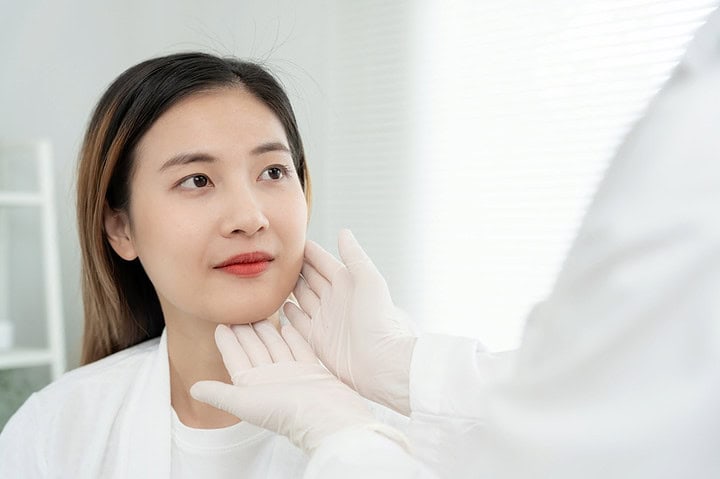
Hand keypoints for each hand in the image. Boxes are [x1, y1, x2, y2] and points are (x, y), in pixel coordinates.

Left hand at [190, 320, 401, 453]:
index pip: (236, 358)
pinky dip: (291, 335)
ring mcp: (292, 374)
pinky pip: (298, 348)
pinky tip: (287, 323)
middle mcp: (271, 379)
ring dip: (266, 328)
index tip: (219, 322)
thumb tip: (193, 389)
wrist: (328, 418)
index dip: (227, 341)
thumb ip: (220, 394)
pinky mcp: (311, 370)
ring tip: (259, 309)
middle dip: (245, 329)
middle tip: (238, 306)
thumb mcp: (246, 402)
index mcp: (253, 386)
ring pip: (275, 346)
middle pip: (255, 348)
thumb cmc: (288, 413)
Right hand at [284, 229, 416, 414]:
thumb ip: (354, 256)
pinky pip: (298, 321)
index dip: (309, 251)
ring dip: (288, 288)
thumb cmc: (380, 319)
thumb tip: (343, 232)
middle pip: (310, 278)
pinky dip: (288, 313)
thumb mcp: (369, 281)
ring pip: (301, 297)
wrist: (381, 362)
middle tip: (274, 256)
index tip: (291, 240)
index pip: (322, 262)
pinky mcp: (317, 339)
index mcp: (347, 283)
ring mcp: (325, 319)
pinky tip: (278, 305)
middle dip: (294, 267)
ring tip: (271, 277)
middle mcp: (335, 299)